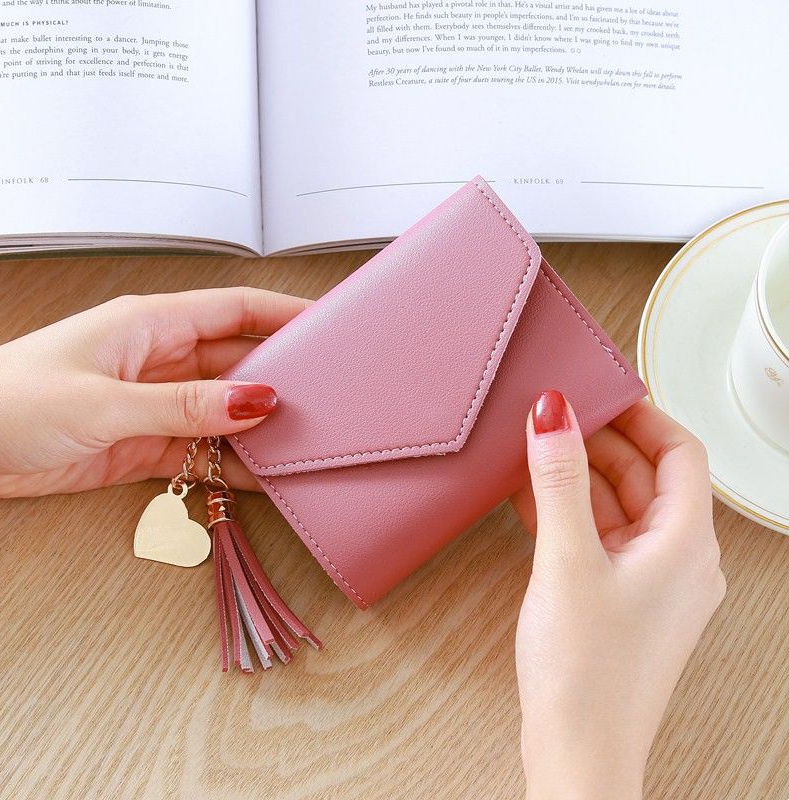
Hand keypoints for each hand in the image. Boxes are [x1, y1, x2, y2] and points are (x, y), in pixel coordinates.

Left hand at [0, 288, 309, 497]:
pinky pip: (201, 449)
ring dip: (257, 428)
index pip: (235, 309)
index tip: (330, 325)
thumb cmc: (9, 400)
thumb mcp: (105, 401)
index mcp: (151, 326)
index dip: (285, 313)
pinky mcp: (144, 443)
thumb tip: (255, 400)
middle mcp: (160, 360)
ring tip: (300, 443)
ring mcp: (155, 403)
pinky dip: (229, 463)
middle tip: (327, 400)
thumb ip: (184, 404)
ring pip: (224, 411)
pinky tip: (258, 475)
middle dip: (281, 379)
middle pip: (239, 363)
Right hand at [513, 392, 724, 799]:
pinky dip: (569, 510)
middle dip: (600, 442)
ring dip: (578, 475)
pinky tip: (531, 496)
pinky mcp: (618, 597)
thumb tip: (554, 414)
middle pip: (645, 475)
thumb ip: (558, 480)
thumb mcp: (567, 559)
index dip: (642, 415)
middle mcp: (677, 558)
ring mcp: (647, 580)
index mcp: (685, 543)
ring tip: (536, 450)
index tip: (601, 391)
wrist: (577, 753)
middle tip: (554, 417)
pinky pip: (599, 535)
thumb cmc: (588, 672)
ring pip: (618, 505)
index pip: (679, 452)